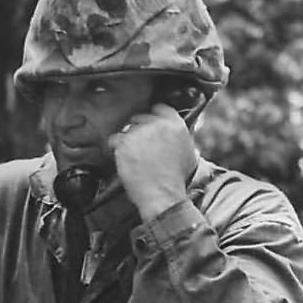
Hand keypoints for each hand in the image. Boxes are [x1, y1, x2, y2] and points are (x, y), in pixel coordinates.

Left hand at [108, 103, 197, 220]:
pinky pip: (114, 140)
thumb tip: (169, 132)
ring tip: (134, 158)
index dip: (153, 117)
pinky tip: (124, 160)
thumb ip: (177, 136)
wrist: (163, 194)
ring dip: (128, 140)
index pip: (159, 108)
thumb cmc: (176, 179)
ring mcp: (139, 132)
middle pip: (140, 117)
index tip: (149, 126)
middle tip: (140, 147)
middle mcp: (157, 124)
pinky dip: (116, 149)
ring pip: (126, 129)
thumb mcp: (188, 153)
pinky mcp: (124, 143)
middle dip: (139, 130)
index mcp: (175, 124)